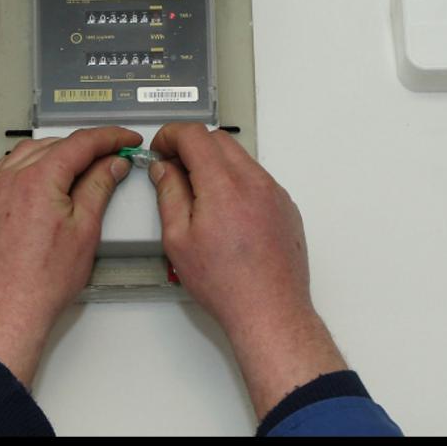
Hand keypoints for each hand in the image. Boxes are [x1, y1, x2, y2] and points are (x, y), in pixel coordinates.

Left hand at [0, 126, 141, 385]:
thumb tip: (112, 163)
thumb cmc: (43, 281)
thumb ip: (99, 187)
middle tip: (111, 157)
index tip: (126, 139)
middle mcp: (9, 178)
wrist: (8, 310)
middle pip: (54, 145)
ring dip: (55, 153)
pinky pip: (4, 170)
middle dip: (85, 147)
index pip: (80, 143)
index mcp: (38, 179)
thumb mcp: (85, 230)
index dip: (110, 137)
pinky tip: (38, 177)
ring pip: (27, 153)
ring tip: (78, 167)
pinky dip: (26, 166)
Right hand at [149, 123, 347, 417]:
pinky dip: (236, 181)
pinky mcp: (285, 207)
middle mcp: (254, 182)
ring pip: (240, 158)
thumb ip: (169, 194)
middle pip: (219, 140)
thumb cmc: (227, 284)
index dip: (171, 135)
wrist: (270, 310)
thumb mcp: (179, 240)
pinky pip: (257, 179)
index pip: (194, 135)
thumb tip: (164, 169)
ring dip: (215, 163)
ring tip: (197, 193)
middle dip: (192, 145)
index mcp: (224, 185)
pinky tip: (223, 210)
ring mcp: (274, 193)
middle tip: (173, 167)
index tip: (161, 147)